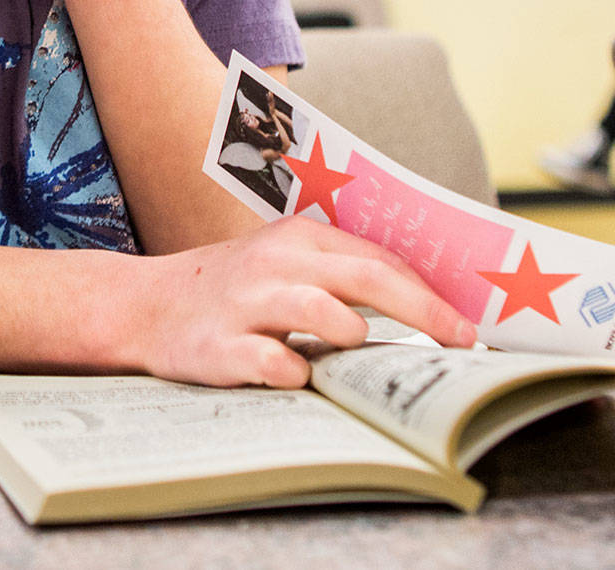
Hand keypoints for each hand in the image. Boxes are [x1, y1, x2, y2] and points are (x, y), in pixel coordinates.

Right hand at [118, 216, 478, 387]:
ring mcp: (247, 305)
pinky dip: (295, 372)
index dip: (429, 292)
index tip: (467, 325)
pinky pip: (272, 363)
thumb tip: (428, 302)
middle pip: (365, 279)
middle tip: (460, 341)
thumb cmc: (237, 290)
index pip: (379, 259)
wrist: (146, 306)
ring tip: (357, 348)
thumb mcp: (287, 264)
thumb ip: (344, 274)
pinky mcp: (220, 347)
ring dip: (352, 334)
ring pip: (320, 311)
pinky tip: (298, 376)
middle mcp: (276, 265)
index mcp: (299, 239)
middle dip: (423, 311)